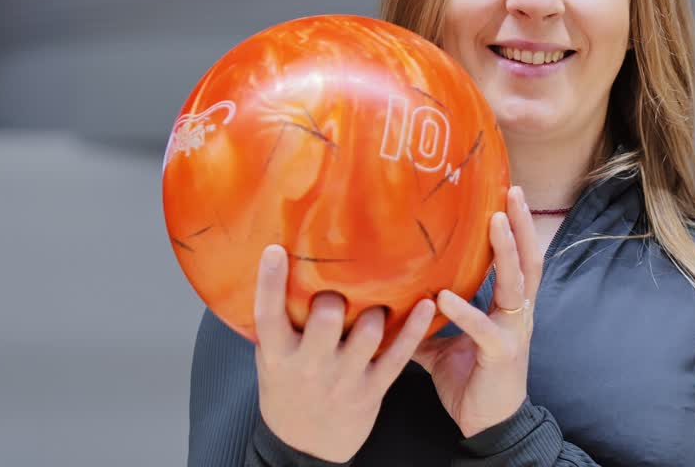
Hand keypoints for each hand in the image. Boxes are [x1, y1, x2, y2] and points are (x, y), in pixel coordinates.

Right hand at [253, 244, 436, 461]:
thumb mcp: (271, 358)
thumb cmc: (289, 388)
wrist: (306, 445)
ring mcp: (343, 378)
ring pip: (368, 332)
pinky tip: (426, 303)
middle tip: (338, 290)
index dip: (269, 282)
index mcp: (277, 356)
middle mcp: (309, 367)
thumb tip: (281, 266)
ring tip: (374, 302)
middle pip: (326, 320)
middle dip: (335, 296)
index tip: (276, 250)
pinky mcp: (373, 388)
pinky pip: (398, 354)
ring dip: (375, 310)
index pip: (268, 315)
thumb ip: (278, 324)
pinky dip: (414, 328)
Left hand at [411, 186, 543, 437]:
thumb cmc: (470, 380)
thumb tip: (390, 300)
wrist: (487, 424)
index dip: (517, 227)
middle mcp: (519, 313)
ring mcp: (514, 332)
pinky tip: (446, 297)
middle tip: (512, 191)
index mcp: (509, 307)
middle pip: (530, 259)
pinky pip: (484, 329)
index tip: (507, 193)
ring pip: (519, 284)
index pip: (520, 258)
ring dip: (507, 252)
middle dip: (523, 225)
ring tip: (495, 222)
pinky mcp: (502, 355)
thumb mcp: (444, 343)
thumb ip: (426, 320)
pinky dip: (465, 312)